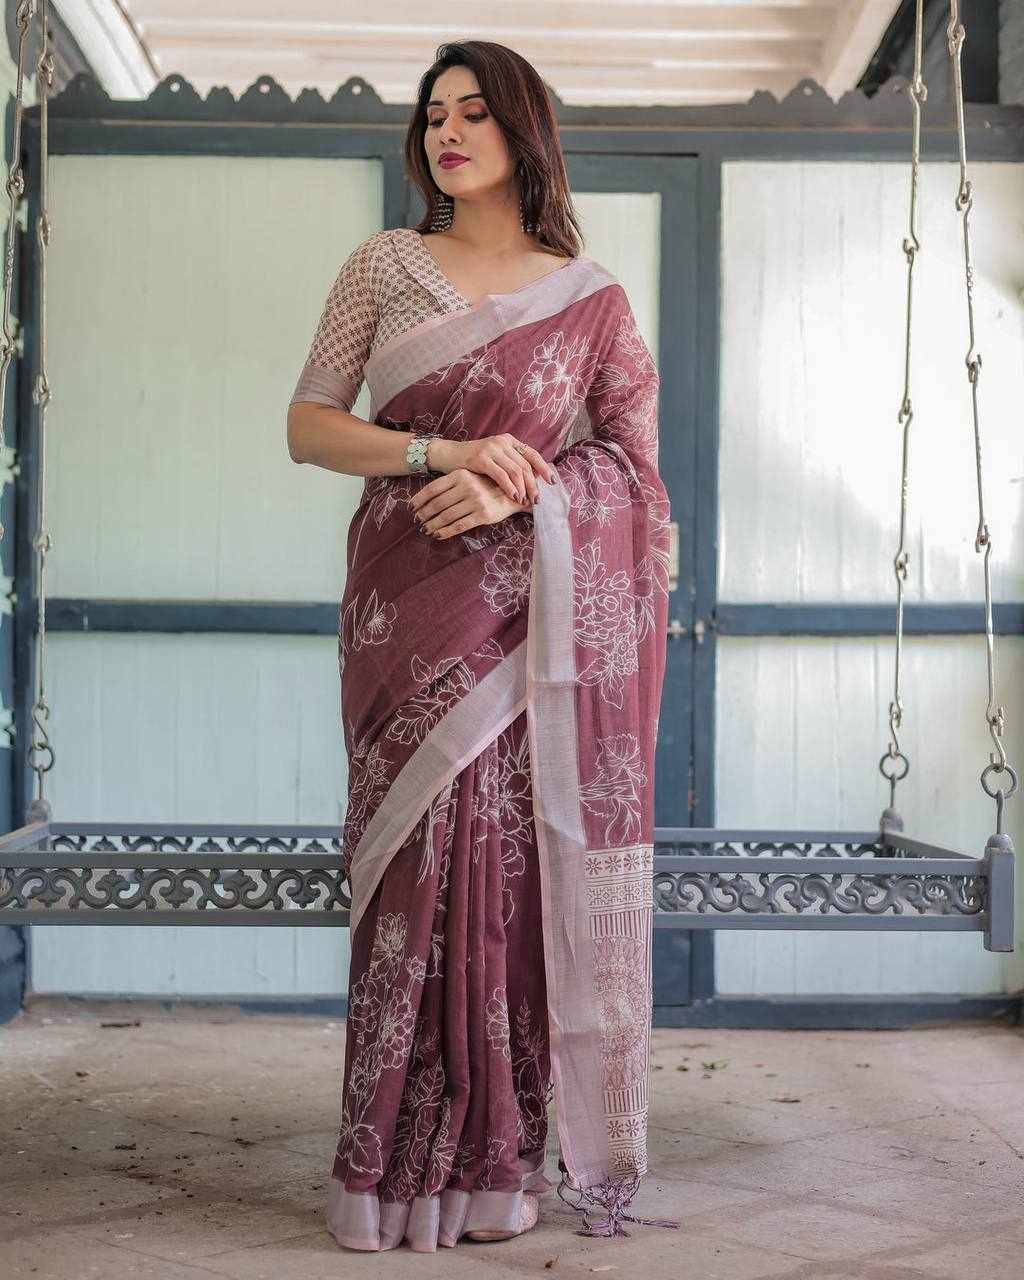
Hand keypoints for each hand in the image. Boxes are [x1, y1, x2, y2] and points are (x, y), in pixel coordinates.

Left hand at [408, 468, 529, 539]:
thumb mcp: (470, 477)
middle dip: (424, 514)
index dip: (419, 499)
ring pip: (446, 516)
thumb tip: (428, 498)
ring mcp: (476, 501)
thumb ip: (451, 484)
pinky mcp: (483, 515)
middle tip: (416, 520)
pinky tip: (437, 534)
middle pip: (438, 504)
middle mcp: (468, 486)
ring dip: (432, 524)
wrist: (516, 491)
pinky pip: (459, 526)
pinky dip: (445, 531)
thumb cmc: (488, 485)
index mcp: (461, 475)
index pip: (433, 488)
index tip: (411, 507)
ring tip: (425, 529)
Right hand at [430, 434, 555, 505]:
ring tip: (525, 500)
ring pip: (516, 471)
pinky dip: (510, 487)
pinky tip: (513, 496)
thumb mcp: (495, 459)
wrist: (448, 455)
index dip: (544, 468)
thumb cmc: (473, 462)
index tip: (552, 482)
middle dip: (534, 484)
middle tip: (537, 499)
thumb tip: (532, 483)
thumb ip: (511, 465)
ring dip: (523, 488)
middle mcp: (502, 442)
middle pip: (526, 465)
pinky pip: (501, 475)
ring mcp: (492, 449)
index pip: (532, 454)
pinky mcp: (481, 458)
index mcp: (509, 441)